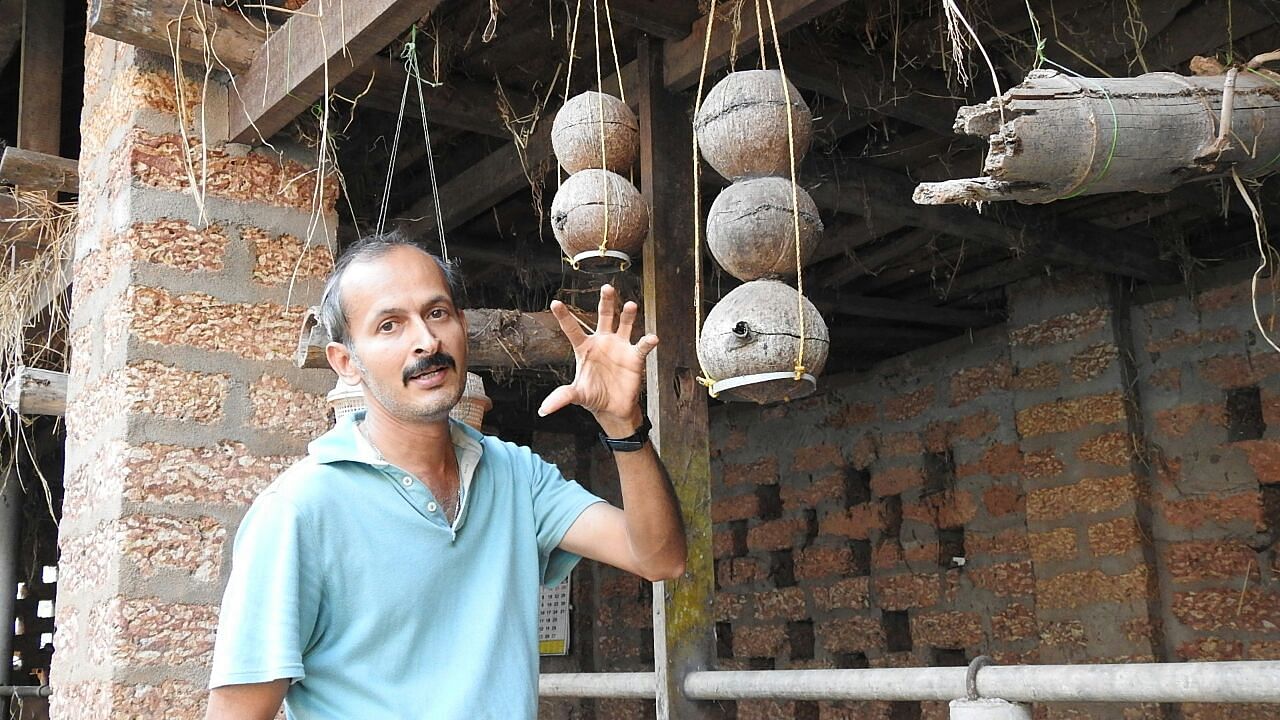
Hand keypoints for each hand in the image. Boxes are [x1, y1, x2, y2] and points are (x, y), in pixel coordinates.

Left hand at [539, 284, 658, 434]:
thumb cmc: (593, 396)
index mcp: (584, 347)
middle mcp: (602, 341)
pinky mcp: (634, 357)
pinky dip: (647, 342)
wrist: (613, 408)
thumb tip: (544, 410)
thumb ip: (562, 397)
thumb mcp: (576, 395)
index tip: (555, 302)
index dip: (564, 316)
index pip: (572, 328)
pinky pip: (641, 346)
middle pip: (604, 316)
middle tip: (607, 287)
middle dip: (606, 301)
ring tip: (631, 305)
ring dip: (628, 315)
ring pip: (625, 324)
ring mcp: (619, 346)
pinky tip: (652, 338)